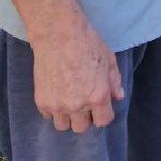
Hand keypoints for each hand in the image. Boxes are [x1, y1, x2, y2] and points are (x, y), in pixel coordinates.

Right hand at [30, 15, 125, 132]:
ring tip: (68, 100)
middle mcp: (78, 105)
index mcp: (98, 96)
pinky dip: (52, 109)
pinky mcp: (41, 101)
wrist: (57, 33)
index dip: (103, 114)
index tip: (100, 106)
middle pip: (82, 127)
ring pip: (63, 126)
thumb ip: (114, 82)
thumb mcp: (109, 60)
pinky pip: (48, 115)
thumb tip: (118, 97)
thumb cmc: (87, 43)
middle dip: (85, 117)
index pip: (103, 121)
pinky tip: (56, 93)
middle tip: (83, 101)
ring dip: (67, 116)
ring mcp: (58, 105)